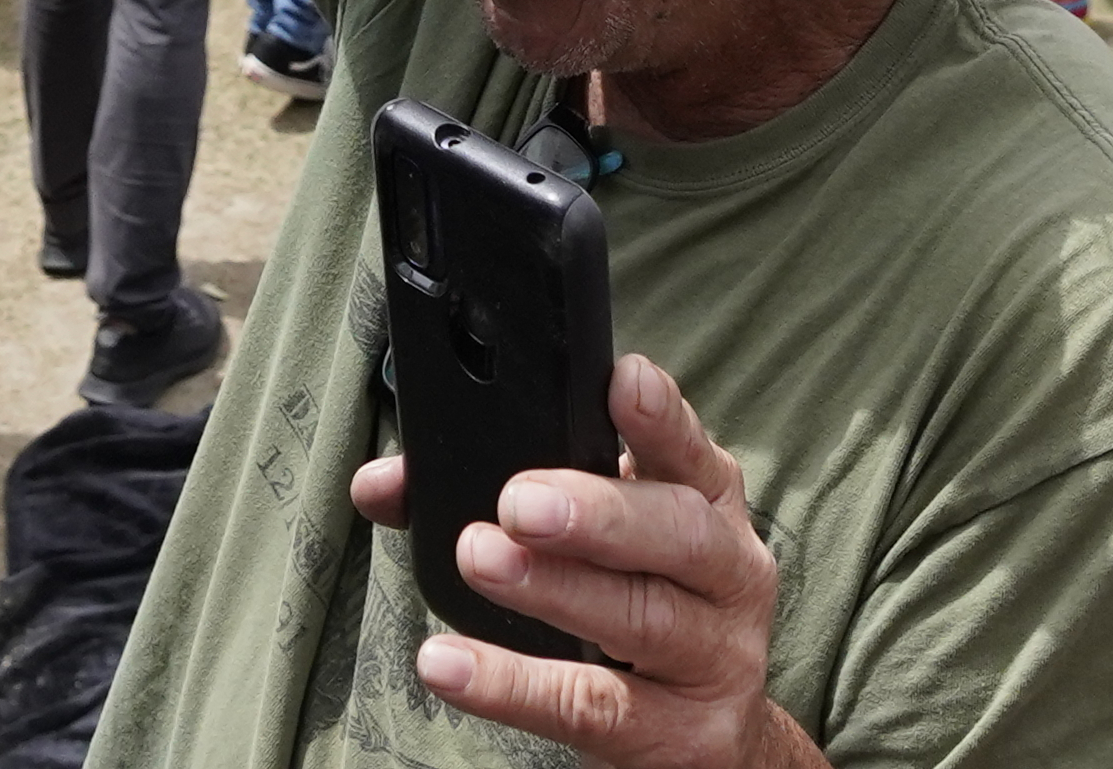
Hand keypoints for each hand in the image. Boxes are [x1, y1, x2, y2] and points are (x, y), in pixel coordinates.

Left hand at [351, 355, 804, 767]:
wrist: (712, 738)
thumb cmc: (639, 604)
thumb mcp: (598, 542)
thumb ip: (506, 496)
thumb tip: (383, 485)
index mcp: (709, 505)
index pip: (691, 451)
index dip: (662, 416)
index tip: (620, 380)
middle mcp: (730, 574)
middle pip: (678, 533)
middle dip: (597, 512)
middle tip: (519, 502)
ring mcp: (717, 659)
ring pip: (641, 619)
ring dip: (553, 588)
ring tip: (480, 558)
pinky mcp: (684, 737)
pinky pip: (595, 707)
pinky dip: (515, 684)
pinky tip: (450, 664)